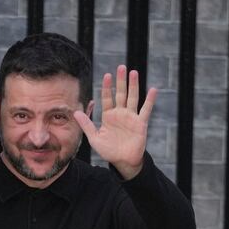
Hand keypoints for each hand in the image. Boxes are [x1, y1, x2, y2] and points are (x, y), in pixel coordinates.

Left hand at [73, 65, 156, 179]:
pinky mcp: (140, 123)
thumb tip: (75, 112)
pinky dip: (150, 100)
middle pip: (120, 94)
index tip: (107, 75)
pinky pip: (146, 110)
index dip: (107, 87)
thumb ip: (87, 125)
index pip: (107, 98)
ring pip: (133, 98)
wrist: (123, 161)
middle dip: (121, 81)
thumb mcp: (94, 138)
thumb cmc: (109, 150)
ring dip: (133, 85)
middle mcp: (120, 114)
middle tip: (121, 67)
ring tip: (133, 72)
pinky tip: (153, 90)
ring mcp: (131, 117)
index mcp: (108, 116)